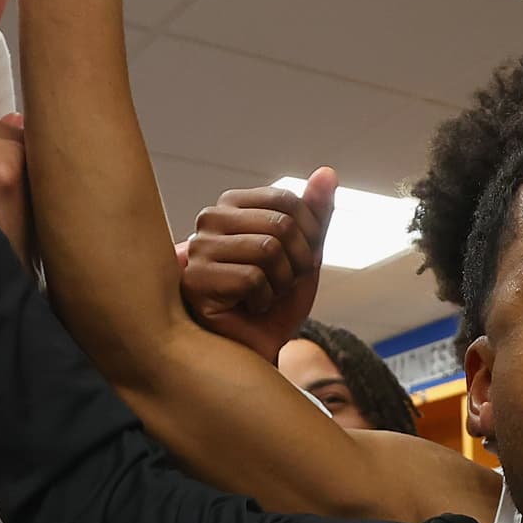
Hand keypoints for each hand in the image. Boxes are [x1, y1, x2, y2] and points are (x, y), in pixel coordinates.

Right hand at [181, 171, 333, 364]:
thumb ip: (316, 216)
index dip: (309, 238)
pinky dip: (263, 300)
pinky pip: (252, 278)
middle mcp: (210, 219)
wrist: (257, 350)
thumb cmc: (275, 303)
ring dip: (281, 284)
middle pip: (281, 224)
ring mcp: (198, 248)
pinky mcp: (194, 279)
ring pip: (268, 250)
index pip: (288, 201)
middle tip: (281, 285)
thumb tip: (328, 172)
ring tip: (264, 296)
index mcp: (233, 205)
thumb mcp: (305, 256)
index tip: (298, 263)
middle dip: (298, 263)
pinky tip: (246, 308)